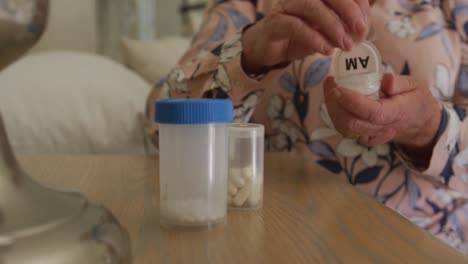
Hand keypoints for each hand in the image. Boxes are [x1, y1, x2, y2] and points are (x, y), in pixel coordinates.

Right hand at [242, 0, 369, 73]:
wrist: (267, 47)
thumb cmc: (298, 36)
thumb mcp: (324, 30)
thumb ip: (342, 26)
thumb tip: (361, 29)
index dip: (357, 3)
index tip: (364, 23)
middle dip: (349, 11)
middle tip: (360, 31)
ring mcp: (286, 6)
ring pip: (312, 7)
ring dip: (333, 26)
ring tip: (344, 45)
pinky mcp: (275, 23)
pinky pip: (295, 26)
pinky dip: (314, 38)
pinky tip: (326, 50)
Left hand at [323, 74, 440, 150]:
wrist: (420, 124)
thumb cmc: (416, 99)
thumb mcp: (415, 85)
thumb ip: (401, 82)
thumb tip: (385, 79)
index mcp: (397, 113)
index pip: (372, 112)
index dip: (352, 101)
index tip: (338, 87)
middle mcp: (382, 128)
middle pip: (352, 123)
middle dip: (335, 103)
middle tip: (330, 83)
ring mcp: (373, 135)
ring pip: (345, 129)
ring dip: (332, 110)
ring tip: (329, 89)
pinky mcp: (365, 137)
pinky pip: (346, 131)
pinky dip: (336, 117)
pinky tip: (334, 101)